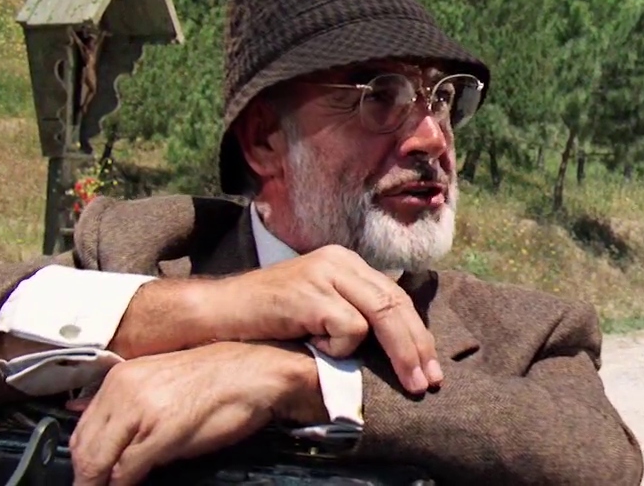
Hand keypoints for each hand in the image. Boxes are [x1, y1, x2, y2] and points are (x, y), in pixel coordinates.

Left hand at [65, 341, 318, 485]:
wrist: (256, 372)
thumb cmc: (216, 379)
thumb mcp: (160, 381)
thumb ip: (124, 399)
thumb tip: (82, 412)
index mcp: (120, 378)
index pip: (80, 429)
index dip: (82, 460)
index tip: (87, 476)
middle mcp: (124, 391)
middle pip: (84, 448)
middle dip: (86, 476)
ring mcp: (140, 412)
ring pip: (97, 462)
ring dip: (98, 483)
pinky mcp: (160, 434)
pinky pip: (124, 472)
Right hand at [206, 244, 443, 392]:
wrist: (215, 313)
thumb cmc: (265, 321)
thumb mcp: (316, 310)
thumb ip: (350, 315)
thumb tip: (394, 348)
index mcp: (345, 263)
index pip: (395, 296)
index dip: (417, 333)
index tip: (428, 367)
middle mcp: (339, 261)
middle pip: (395, 304)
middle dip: (417, 346)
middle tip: (428, 381)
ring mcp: (324, 274)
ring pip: (381, 315)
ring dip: (396, 354)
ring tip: (407, 383)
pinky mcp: (310, 293)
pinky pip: (348, 328)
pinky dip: (340, 349)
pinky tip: (316, 349)